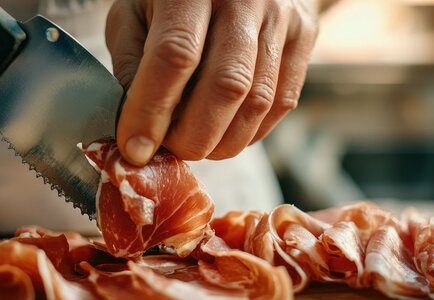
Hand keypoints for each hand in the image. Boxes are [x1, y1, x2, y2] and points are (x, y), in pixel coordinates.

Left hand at [106, 0, 320, 164]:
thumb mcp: (134, 13)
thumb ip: (130, 63)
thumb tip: (140, 127)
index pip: (175, 56)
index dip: (153, 111)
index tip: (136, 149)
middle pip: (225, 85)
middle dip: (194, 136)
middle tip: (172, 152)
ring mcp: (280, 15)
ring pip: (258, 100)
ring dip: (224, 141)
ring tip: (198, 145)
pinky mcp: (303, 34)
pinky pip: (282, 101)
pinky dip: (252, 131)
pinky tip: (228, 132)